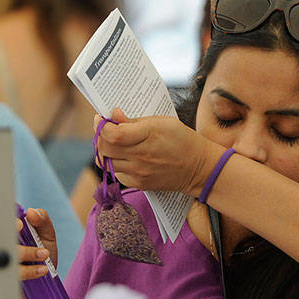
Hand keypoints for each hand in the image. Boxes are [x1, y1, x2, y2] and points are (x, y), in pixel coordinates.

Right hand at [0, 188, 58, 281]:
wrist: (40, 292)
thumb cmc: (39, 258)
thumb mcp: (47, 236)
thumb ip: (42, 220)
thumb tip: (30, 213)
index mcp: (1, 223)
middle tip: (19, 225)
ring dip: (24, 251)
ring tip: (43, 254)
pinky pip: (10, 271)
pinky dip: (29, 270)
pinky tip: (41, 269)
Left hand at [95, 108, 220, 194]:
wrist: (199, 168)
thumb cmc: (181, 139)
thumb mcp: (162, 122)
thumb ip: (134, 120)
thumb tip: (113, 115)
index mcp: (149, 136)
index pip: (113, 134)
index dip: (101, 125)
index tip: (100, 118)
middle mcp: (142, 156)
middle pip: (105, 149)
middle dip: (99, 137)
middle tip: (104, 129)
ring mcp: (140, 172)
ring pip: (107, 163)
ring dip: (105, 151)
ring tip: (113, 143)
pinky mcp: (140, 183)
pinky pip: (117, 173)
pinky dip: (115, 164)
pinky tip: (124, 156)